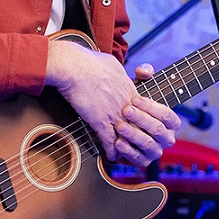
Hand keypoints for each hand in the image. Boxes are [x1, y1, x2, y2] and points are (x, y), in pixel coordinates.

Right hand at [46, 38, 142, 159]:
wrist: (75, 67)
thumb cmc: (90, 62)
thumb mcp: (113, 63)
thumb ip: (119, 72)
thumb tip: (116, 72)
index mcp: (129, 89)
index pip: (144, 110)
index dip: (143, 120)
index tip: (142, 127)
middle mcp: (125, 103)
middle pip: (139, 124)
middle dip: (140, 136)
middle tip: (141, 146)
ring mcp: (114, 113)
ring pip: (126, 135)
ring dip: (126, 146)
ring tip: (127, 154)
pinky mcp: (99, 121)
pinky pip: (108, 140)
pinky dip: (111, 150)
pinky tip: (111, 156)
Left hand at [107, 64, 180, 167]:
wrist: (122, 125)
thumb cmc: (134, 106)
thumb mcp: (140, 89)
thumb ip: (144, 76)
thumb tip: (144, 71)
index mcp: (172, 122)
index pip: (166, 115)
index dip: (151, 107)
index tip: (135, 99)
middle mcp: (167, 139)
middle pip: (157, 130)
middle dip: (141, 120)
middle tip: (125, 111)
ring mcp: (156, 152)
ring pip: (148, 145)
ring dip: (133, 135)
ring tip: (119, 126)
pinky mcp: (143, 162)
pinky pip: (137, 159)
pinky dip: (127, 151)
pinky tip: (117, 142)